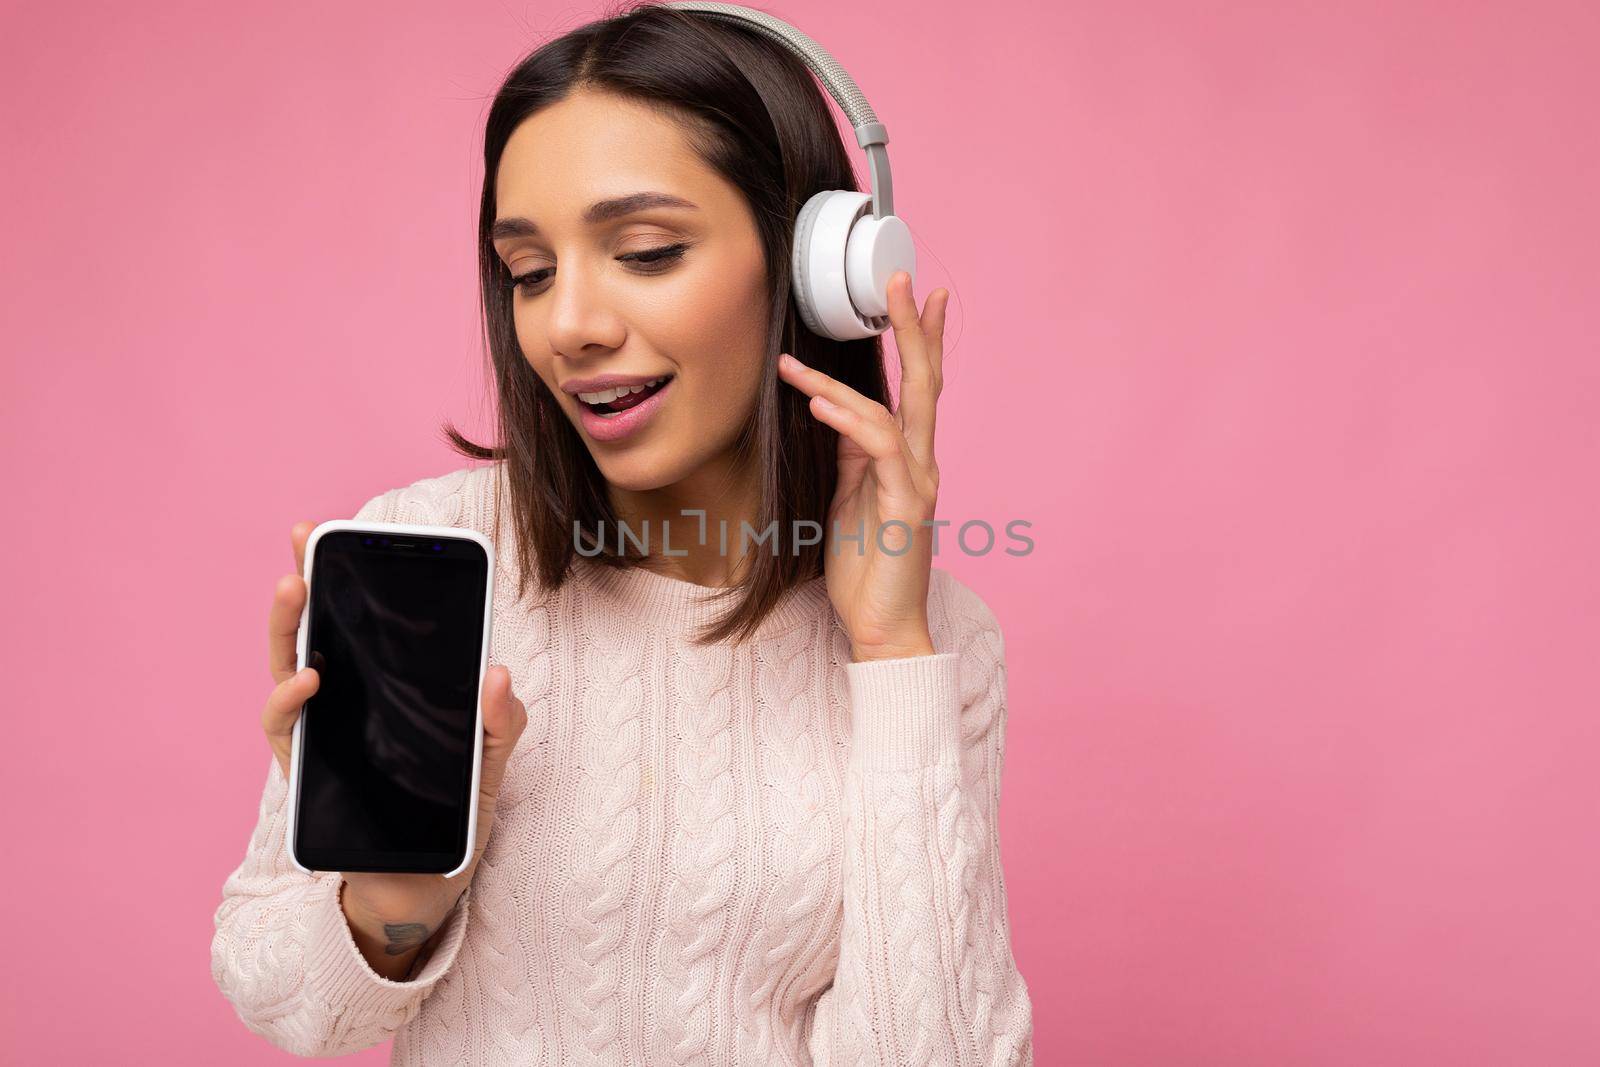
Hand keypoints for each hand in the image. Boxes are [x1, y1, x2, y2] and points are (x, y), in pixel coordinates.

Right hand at [261, 521, 526, 964]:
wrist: (425, 890)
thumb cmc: (454, 820)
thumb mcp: (491, 768)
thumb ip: (500, 724)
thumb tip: (498, 673)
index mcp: (390, 691)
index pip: (367, 626)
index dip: (352, 579)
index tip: (341, 528)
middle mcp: (348, 704)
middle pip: (318, 633)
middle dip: (306, 581)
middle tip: (303, 537)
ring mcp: (323, 736)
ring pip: (289, 669)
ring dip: (287, 628)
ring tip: (293, 588)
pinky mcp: (306, 773)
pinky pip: (286, 731)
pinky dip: (290, 702)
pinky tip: (308, 679)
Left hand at [777, 270, 948, 661]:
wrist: (883, 625)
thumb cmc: (866, 566)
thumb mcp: (850, 496)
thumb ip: (849, 453)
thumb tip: (831, 409)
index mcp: (909, 459)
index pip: (918, 387)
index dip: (917, 339)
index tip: (912, 294)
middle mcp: (922, 463)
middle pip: (924, 382)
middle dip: (914, 328)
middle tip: (902, 278)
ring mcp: (918, 483)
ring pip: (897, 410)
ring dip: (847, 377)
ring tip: (797, 358)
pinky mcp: (906, 507)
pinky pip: (879, 450)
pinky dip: (848, 421)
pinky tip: (817, 402)